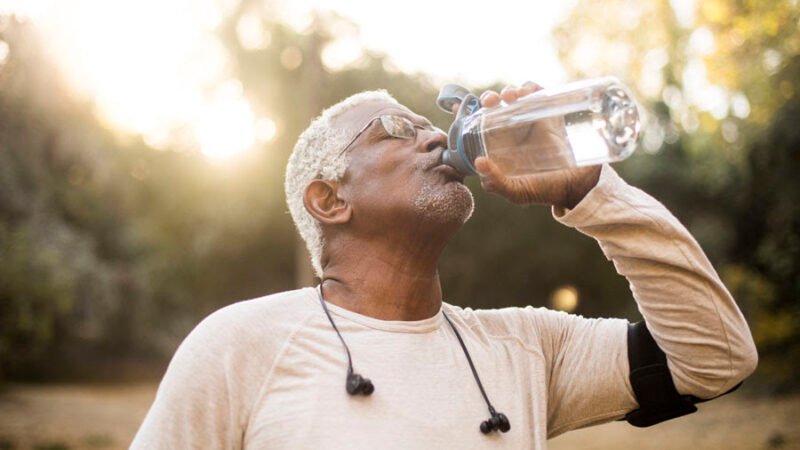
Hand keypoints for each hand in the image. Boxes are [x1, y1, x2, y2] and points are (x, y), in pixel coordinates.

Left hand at [470, 82, 600, 208]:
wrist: (578, 185)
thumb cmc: (545, 190)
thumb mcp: (518, 192)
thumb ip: (497, 183)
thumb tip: (479, 162)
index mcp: (499, 147)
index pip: (478, 126)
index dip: (466, 113)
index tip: (457, 107)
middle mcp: (512, 132)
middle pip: (495, 107)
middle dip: (489, 98)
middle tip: (490, 101)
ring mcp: (531, 121)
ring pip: (515, 97)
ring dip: (509, 91)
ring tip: (511, 97)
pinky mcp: (549, 113)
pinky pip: (538, 93)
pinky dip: (531, 88)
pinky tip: (527, 92)